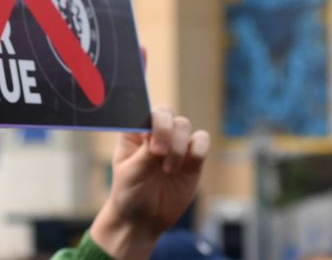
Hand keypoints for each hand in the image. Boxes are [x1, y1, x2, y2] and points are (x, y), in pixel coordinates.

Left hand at [90, 106, 210, 259]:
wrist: (144, 218)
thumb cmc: (129, 192)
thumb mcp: (131, 173)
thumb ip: (145, 153)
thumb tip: (158, 135)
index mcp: (134, 133)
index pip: (144, 111)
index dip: (149, 121)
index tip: (149, 140)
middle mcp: (155, 134)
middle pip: (166, 113)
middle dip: (165, 130)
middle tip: (158, 153)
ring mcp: (175, 144)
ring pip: (184, 125)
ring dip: (178, 145)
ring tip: (168, 169)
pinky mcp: (192, 159)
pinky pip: (202, 141)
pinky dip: (197, 151)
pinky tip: (185, 168)